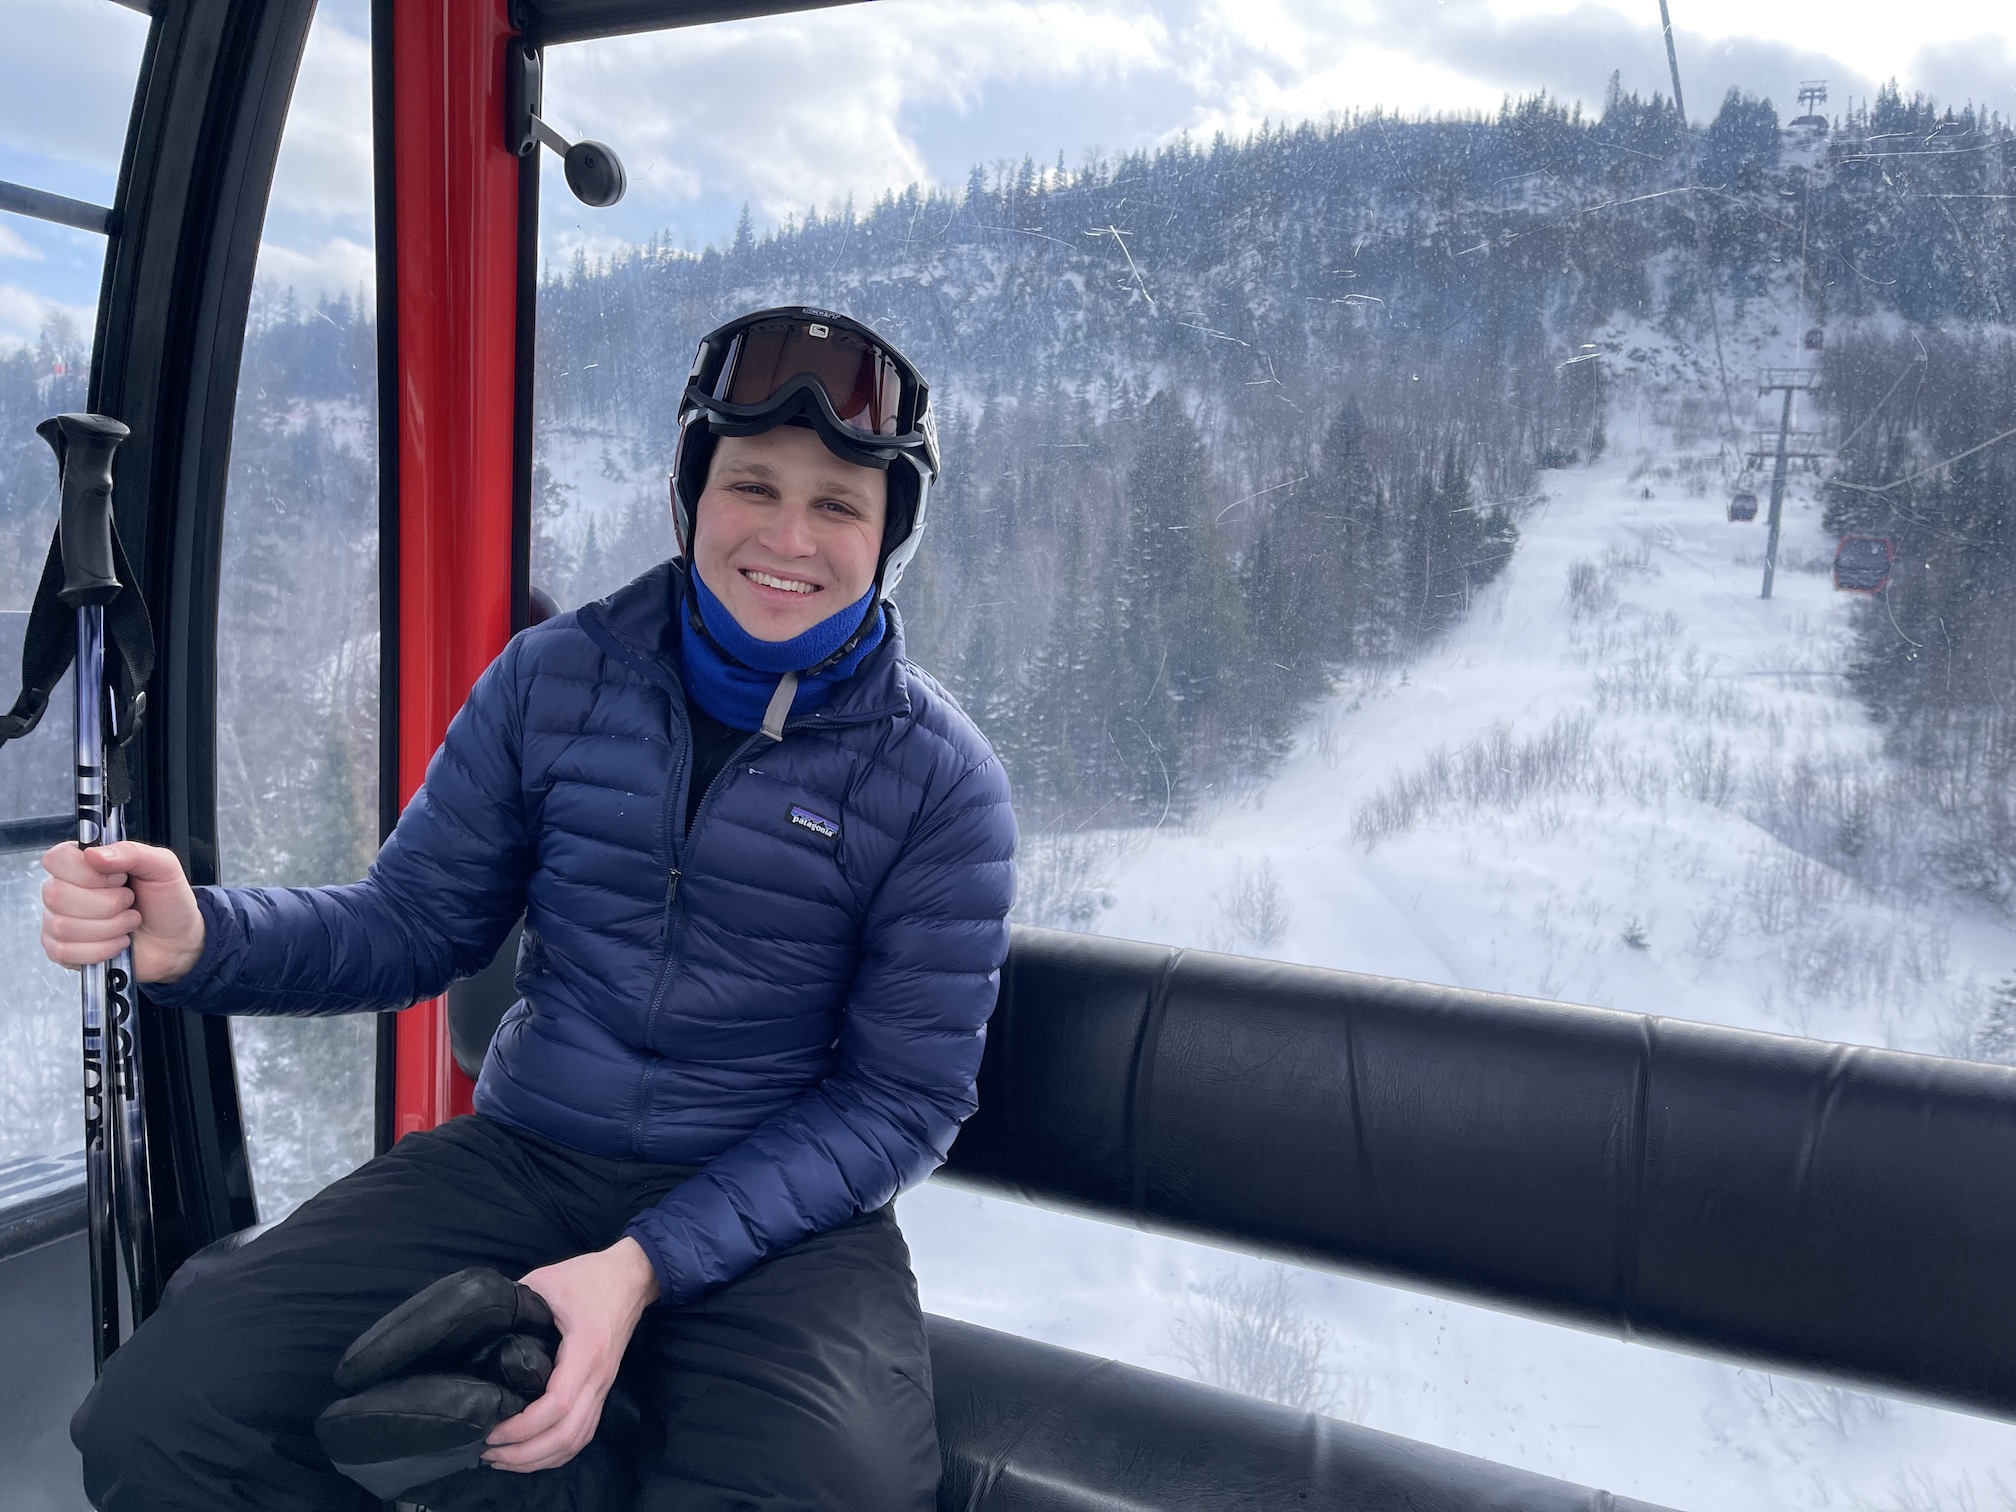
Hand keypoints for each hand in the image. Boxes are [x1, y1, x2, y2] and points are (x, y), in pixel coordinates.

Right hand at [41, 841, 205, 983]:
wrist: (176, 940)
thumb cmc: (166, 901)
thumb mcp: (162, 867)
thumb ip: (131, 852)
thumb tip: (93, 854)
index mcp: (82, 863)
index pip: (57, 859)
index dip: (88, 873)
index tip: (119, 878)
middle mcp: (64, 889)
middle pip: (57, 895)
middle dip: (107, 903)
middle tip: (130, 902)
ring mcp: (58, 921)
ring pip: (63, 926)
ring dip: (109, 927)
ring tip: (129, 921)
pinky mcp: (62, 951)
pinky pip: (65, 952)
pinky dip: (102, 949)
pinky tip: (119, 941)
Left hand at [483, 1238, 660, 1472]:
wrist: (632, 1277)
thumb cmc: (590, 1277)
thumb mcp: (546, 1281)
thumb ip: (515, 1303)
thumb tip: (480, 1327)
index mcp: (586, 1351)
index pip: (558, 1405)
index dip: (523, 1426)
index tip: (491, 1428)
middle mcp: (598, 1378)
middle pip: (566, 1435)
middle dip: (524, 1454)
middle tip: (486, 1451)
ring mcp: (603, 1387)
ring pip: (575, 1441)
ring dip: (538, 1458)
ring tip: (502, 1458)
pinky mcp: (602, 1390)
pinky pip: (583, 1434)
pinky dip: (556, 1452)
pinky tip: (531, 1454)